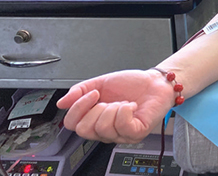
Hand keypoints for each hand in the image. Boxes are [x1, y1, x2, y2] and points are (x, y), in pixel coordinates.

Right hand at [56, 69, 172, 143]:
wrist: (155, 82)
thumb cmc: (131, 84)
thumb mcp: (101, 82)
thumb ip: (79, 91)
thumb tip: (62, 102)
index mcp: (94, 119)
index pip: (71, 124)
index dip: (78, 108)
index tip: (93, 93)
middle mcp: (105, 130)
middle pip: (84, 130)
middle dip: (95, 109)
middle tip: (108, 100)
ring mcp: (120, 134)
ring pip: (103, 128)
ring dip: (113, 109)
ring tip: (123, 102)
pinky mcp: (136, 133)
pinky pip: (123, 126)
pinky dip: (126, 111)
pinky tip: (131, 106)